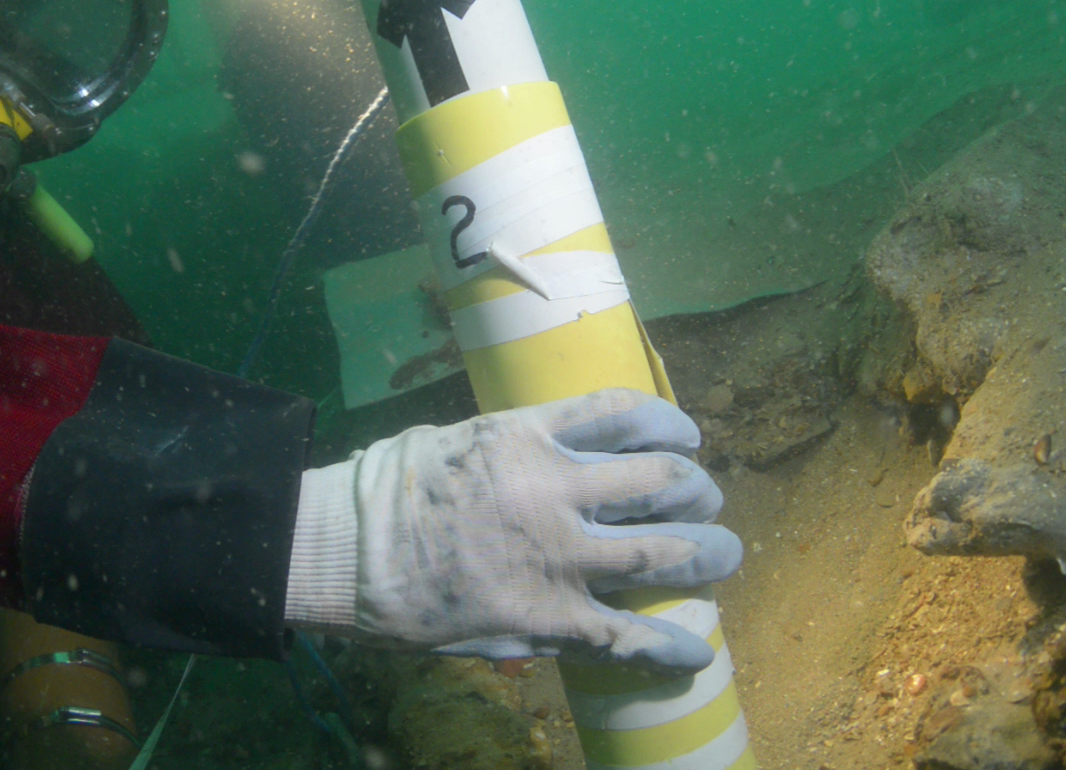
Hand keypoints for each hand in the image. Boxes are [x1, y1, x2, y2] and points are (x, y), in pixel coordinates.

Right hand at [284, 388, 740, 673]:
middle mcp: (555, 489)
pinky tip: (696, 649)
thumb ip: (514, 445)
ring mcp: (557, 557)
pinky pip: (629, 635)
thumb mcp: (457, 439)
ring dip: (706, 553)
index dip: (670, 425)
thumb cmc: (386, 491)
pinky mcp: (547, 618)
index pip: (625, 414)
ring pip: (664, 551)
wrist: (345, 554)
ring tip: (720, 555)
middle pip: (662, 482)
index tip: (686, 438)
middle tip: (704, 501)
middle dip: (697, 491)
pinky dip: (671, 645)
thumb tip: (552, 449)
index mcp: (529, 435)